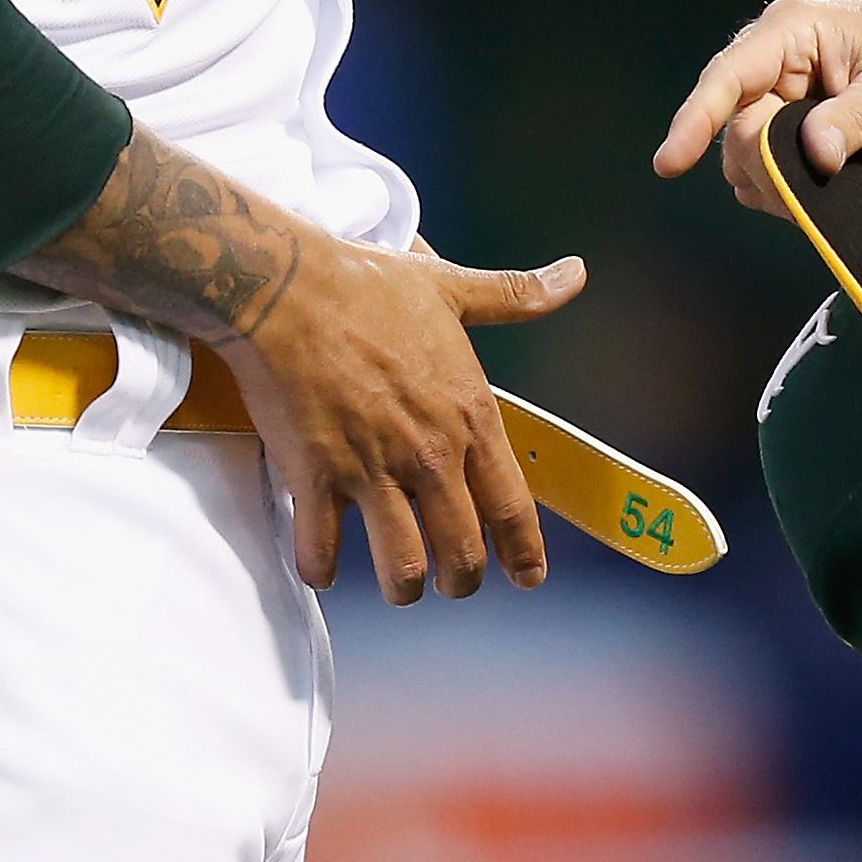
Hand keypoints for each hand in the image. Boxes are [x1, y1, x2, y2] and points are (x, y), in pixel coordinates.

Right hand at [219, 236, 583, 602]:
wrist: (286, 289)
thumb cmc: (367, 286)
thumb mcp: (454, 289)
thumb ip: (517, 295)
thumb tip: (575, 275)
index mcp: (469, 415)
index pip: (512, 505)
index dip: (524, 552)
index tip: (528, 578)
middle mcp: (429, 453)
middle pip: (462, 552)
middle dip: (460, 580)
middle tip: (449, 583)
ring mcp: (372, 470)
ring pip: (402, 566)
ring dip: (402, 586)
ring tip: (398, 586)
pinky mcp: (315, 477)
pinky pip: (321, 550)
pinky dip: (321, 568)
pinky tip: (322, 566)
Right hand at [652, 0, 861, 215]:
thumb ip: (853, 121)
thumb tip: (814, 155)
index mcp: (793, 31)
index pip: (727, 77)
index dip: (695, 120)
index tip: (669, 164)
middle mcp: (774, 60)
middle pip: (733, 128)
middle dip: (765, 166)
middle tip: (823, 176)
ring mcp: (778, 94)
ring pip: (744, 155)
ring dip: (778, 181)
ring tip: (834, 175)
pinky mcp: (787, 125)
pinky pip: (763, 168)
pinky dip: (785, 188)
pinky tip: (824, 185)